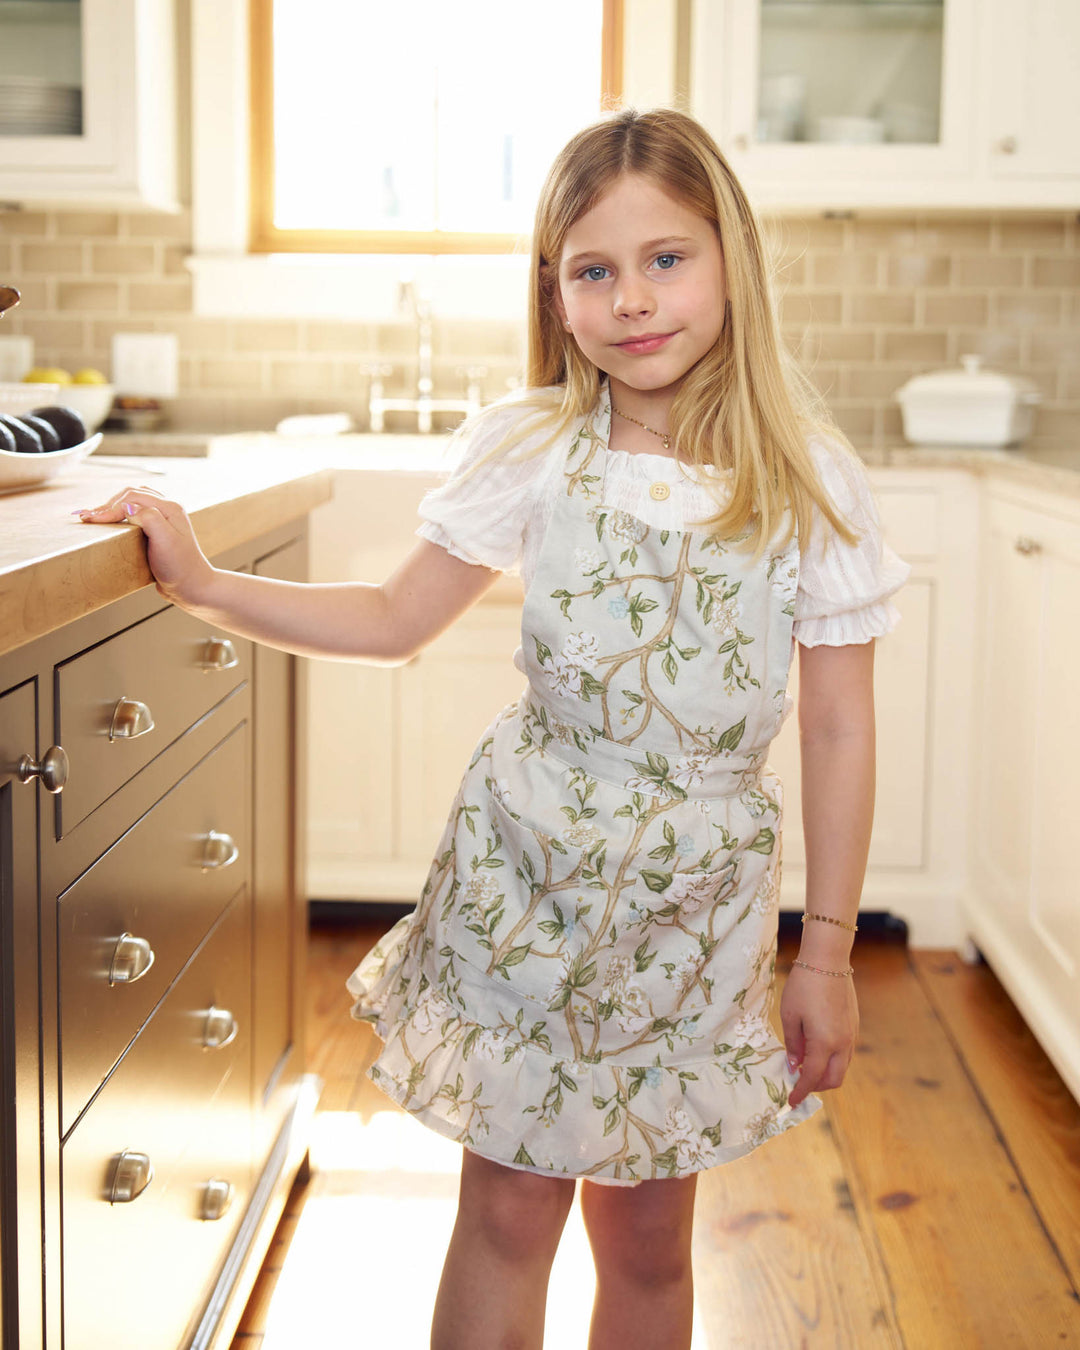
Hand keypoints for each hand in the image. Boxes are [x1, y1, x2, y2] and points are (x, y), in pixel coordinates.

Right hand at [76, 486, 216, 607]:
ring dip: (112, 507)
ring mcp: (163, 521)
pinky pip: (135, 516)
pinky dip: (120, 515)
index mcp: (170, 508)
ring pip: (132, 503)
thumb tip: (126, 504)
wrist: (192, 588)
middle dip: (107, 504)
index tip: (91, 519)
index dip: (110, 506)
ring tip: (94, 516)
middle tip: (86, 517)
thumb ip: (148, 517)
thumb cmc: (180, 567)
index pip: (133, 497)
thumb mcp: (165, 540)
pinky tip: (110, 522)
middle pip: (131, 495)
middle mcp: (167, 510)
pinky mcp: (157, 532)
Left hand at [780, 964, 858, 1108]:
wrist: (828, 959)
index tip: (790, 1102)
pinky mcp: (854, 1025)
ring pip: (842, 1067)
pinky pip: (846, 1053)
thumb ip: (792, 1043)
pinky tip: (817, 1049)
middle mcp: (843, 1043)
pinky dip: (832, 1060)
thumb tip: (794, 1065)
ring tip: (805, 1066)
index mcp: (824, 1043)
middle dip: (816, 1087)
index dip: (800, 1092)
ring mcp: (852, 1034)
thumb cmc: (804, 985)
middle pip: (834, 1080)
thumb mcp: (790, 1014)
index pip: (812, 1078)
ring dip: (825, 1074)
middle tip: (798, 1083)